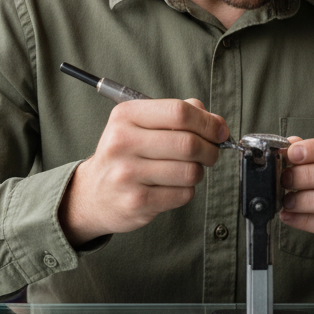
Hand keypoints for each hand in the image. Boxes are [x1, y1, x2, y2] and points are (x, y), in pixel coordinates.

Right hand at [60, 98, 228, 244]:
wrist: (93, 194)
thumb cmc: (126, 154)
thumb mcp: (141, 124)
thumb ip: (178, 115)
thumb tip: (217, 123)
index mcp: (125, 116)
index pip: (179, 111)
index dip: (208, 122)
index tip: (220, 131)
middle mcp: (122, 142)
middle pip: (188, 143)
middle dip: (210, 149)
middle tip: (210, 154)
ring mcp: (127, 174)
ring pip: (190, 171)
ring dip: (198, 172)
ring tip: (186, 171)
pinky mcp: (136, 202)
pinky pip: (183, 194)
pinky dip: (187, 191)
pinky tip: (172, 187)